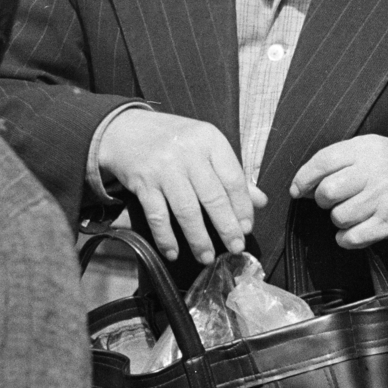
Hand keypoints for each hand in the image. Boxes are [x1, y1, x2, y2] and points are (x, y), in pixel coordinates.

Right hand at [98, 111, 265, 264]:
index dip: (243, 208)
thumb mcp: (206, 147)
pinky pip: (158, 215)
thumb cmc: (174, 141)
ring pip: (187, 210)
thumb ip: (232, 173)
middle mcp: (189, 152)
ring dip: (199, 239)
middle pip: (213, 197)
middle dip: (227, 227)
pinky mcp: (142, 182)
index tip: (247, 228)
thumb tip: (261, 201)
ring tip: (207, 257)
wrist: (125, 129)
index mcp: (210, 140)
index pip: (234, 179)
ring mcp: (164, 167)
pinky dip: (166, 237)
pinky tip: (173, 252)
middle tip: (235, 248)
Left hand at [290, 136, 387, 248]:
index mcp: (365, 150)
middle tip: (333, 199)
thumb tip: (301, 188)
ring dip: (338, 218)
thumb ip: (335, 161)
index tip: (298, 189)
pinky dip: (346, 238)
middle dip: (323, 199)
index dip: (304, 178)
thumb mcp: (366, 149)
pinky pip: (353, 238)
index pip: (324, 161)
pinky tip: (352, 230)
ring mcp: (384, 200)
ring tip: (350, 211)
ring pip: (339, 217)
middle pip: (328, 192)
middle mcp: (375, 173)